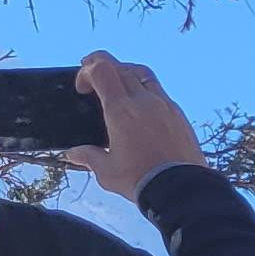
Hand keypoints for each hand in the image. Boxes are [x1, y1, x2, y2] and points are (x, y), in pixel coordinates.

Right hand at [67, 52, 204, 195]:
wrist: (181, 189)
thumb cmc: (141, 180)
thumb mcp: (107, 171)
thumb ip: (89, 157)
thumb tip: (73, 153)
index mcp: (121, 110)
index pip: (101, 70)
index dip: (87, 71)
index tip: (82, 87)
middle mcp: (143, 100)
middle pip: (121, 67)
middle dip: (103, 67)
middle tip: (94, 76)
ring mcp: (164, 104)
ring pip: (142, 73)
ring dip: (126, 72)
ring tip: (119, 84)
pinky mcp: (179, 114)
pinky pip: (160, 91)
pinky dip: (146, 90)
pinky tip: (142, 106)